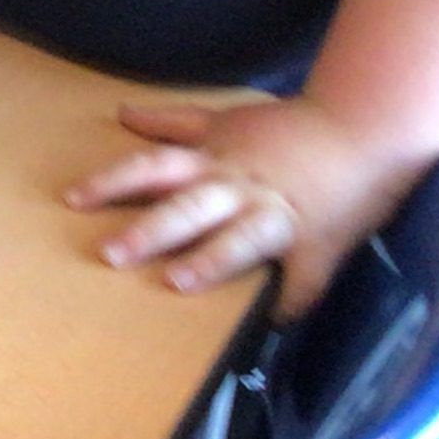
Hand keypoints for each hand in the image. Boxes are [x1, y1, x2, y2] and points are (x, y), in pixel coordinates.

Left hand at [64, 95, 422, 319]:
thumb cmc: (288, 128)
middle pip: (188, 206)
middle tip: (108, 253)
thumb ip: (172, 122)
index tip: (73, 199)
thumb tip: (122, 114)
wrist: (365, 129)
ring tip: (175, 282)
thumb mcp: (225, 119)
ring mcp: (279, 216)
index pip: (152, 167)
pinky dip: (289, 302)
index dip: (111, 180)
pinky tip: (269, 325)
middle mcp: (241, 187)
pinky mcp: (319, 244)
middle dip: (149, 228)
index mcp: (215, 160)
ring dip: (208, 260)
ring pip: (239, 237)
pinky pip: (303, 280)